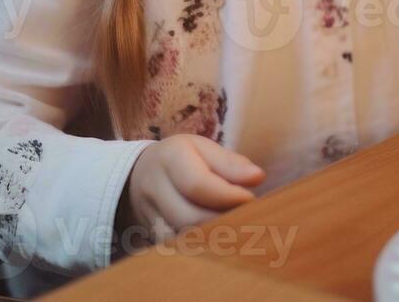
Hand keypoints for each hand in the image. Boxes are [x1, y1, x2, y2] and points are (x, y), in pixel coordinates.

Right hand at [117, 134, 264, 244]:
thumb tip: (258, 177)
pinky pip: (180, 250)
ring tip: (236, 228)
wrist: (141, 174)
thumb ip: (230, 163)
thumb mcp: (204, 148)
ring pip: (184, 240)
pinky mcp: (152, 238)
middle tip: (247, 218)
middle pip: (189, 218)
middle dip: (224, 222)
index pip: (197, 184)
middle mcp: (154, 188)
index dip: (228, 196)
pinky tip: (220, 241)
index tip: (250, 199)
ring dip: (216, 238)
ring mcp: (149, 216)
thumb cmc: (183, 159)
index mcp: (169, 158)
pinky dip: (203, 248)